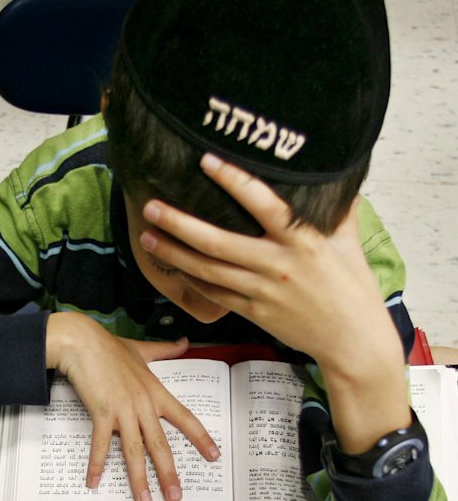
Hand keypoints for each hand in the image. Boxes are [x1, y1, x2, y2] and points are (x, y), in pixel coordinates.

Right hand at [45, 312, 219, 500]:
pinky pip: (100, 444)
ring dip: (139, 479)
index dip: (201, 438)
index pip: (185, 419)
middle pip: (160, 445)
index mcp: (156, 392)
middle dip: (169, 474)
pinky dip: (96, 464)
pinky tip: (93, 483)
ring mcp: (123, 410)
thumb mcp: (142, 349)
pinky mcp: (101, 412)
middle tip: (176, 499)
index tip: (214, 456)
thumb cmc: (110, 346)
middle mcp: (144, 404)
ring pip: (134, 451)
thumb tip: (184, 341)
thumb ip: (166, 350)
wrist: (83, 341)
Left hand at [140, 155, 410, 452]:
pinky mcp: (254, 312)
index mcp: (303, 241)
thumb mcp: (349, 244)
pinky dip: (191, 281)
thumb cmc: (354, 289)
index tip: (206, 160)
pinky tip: (172, 268)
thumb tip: (336, 175)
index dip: (232, 180)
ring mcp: (262, 291)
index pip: (263, 203)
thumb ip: (339, 209)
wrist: (352, 341)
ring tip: (147, 235)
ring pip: (208, 270)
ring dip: (174, 253)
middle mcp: (277, 265)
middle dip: (179, 223)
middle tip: (152, 206)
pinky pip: (215, 295)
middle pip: (217, 241)